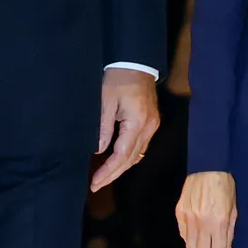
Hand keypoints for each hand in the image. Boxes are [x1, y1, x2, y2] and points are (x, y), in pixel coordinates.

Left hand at [91, 68, 159, 191]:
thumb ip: (102, 128)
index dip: (107, 171)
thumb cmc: (118, 79)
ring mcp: (153, 126)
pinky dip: (128, 157)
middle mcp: (149, 128)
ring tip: (104, 177)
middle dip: (113, 174)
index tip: (94, 182)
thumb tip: (98, 151)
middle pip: (131, 160)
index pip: (121, 155)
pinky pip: (140, 146)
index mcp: (137, 123)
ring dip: (121, 168)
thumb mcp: (105, 102)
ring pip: (137, 155)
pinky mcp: (151, 122)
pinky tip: (117, 162)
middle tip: (96, 186)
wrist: (136, 62)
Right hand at [176, 171, 236, 247]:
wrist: (208, 168)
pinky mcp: (180, 212)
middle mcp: (202, 222)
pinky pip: (183, 234)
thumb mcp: (233, 210)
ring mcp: (189, 217)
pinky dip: (189, 240)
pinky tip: (197, 239)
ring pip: (191, 246)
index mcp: (218, 222)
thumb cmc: (225, 187)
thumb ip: (230, 233)